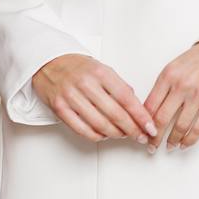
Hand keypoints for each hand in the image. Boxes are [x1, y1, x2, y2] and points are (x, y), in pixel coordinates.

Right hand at [32, 54, 157, 144]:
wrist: (48, 61)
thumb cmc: (78, 67)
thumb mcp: (102, 69)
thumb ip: (119, 86)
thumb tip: (137, 107)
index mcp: (100, 72)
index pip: (126, 98)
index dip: (140, 116)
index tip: (150, 126)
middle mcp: (86, 84)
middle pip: (115, 114)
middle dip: (132, 129)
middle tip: (141, 136)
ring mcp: (71, 96)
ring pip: (100, 124)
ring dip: (116, 134)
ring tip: (123, 135)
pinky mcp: (60, 108)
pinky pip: (82, 130)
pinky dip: (97, 136)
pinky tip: (104, 135)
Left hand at [142, 40, 198, 151]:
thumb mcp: (176, 66)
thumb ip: (163, 86)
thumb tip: (151, 110)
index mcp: (168, 75)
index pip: (150, 105)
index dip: (144, 123)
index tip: (142, 132)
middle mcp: (181, 85)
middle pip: (161, 119)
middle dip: (154, 137)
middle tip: (151, 146)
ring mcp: (198, 95)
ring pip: (180, 126)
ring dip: (172, 140)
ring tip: (169, 146)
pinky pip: (198, 128)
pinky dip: (189, 140)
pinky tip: (184, 144)